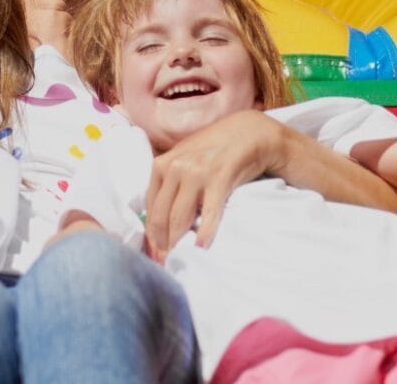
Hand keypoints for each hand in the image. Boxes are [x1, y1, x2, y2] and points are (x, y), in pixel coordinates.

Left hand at [145, 110, 285, 260]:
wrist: (247, 132)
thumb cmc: (213, 149)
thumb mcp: (183, 158)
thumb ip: (169, 182)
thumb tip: (158, 219)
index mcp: (161, 165)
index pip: (149, 207)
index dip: (150, 233)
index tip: (154, 252)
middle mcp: (175, 168)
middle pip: (160, 216)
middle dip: (161, 244)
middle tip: (164, 264)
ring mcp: (196, 174)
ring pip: (179, 218)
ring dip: (178, 244)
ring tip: (179, 261)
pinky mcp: (219, 180)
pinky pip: (209, 213)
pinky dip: (205, 233)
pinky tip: (202, 247)